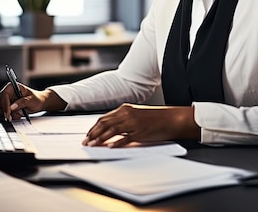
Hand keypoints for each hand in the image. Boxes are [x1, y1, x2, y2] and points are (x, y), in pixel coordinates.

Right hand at [0, 83, 65, 120]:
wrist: (39, 103)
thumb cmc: (36, 98)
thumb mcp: (32, 100)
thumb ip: (22, 102)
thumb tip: (12, 107)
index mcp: (12, 86)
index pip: (4, 95)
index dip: (5, 104)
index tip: (8, 112)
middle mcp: (7, 92)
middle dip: (5, 111)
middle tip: (12, 117)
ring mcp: (6, 100)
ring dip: (7, 114)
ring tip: (18, 115)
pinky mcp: (6, 106)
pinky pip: (2, 112)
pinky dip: (8, 116)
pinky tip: (16, 116)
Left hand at [82, 103, 198, 147]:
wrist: (171, 118)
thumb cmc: (155, 118)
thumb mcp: (137, 114)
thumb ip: (123, 119)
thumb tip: (110, 128)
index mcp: (125, 109)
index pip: (104, 118)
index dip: (94, 127)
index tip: (88, 134)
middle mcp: (127, 114)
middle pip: (104, 124)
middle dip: (93, 133)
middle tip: (86, 141)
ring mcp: (133, 123)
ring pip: (111, 130)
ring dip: (100, 138)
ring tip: (92, 145)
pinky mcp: (140, 132)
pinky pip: (125, 138)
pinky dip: (116, 143)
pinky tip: (109, 147)